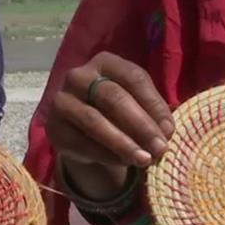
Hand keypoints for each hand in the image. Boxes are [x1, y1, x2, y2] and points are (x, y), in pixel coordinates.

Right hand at [46, 52, 172, 198]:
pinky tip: (124, 163)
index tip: (169, 130)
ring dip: (123, 143)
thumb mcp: (136, 104)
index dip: (154, 105)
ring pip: (95, 122)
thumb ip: (152, 113)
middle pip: (113, 98)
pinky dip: (106, 155)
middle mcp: (79, 76)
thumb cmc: (116, 111)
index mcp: (105, 62)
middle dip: (141, 126)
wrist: (81, 130)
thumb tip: (165, 132)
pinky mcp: (54, 127)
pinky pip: (81, 142)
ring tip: (144, 160)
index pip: (134, 77)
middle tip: (160, 148)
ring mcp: (62, 101)